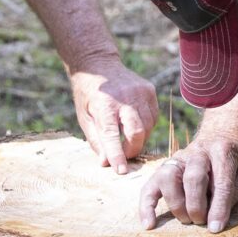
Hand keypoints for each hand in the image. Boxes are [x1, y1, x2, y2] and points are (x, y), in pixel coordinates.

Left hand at [70, 54, 155, 173]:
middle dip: (132, 149)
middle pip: (137, 132)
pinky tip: (134, 124)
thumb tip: (107, 163)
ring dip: (138, 139)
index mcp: (104, 105)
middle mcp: (125, 98)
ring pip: (147, 127)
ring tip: (127, 138)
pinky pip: (153, 117)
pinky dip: (146, 126)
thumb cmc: (88, 95)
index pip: (111, 135)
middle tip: (124, 156)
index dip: (117, 155)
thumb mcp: (84, 118)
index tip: (121, 171)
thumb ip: (96, 140)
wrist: (98, 65)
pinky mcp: (150, 90)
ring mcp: (140, 92)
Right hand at [139, 128, 237, 231]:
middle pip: (192, 177)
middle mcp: (197, 152)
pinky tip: (149, 224)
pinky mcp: (163, 168)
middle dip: (196, 205)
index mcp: (222, 151)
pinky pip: (149, 187)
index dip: (219, 207)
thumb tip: (215, 219)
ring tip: (186, 219)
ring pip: (167, 177)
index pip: (221, 181)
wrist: (218, 138)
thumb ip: (233, 193)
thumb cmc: (232, 165)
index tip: (216, 228)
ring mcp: (177, 159)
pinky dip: (146, 206)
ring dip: (176, 204)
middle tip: (201, 221)